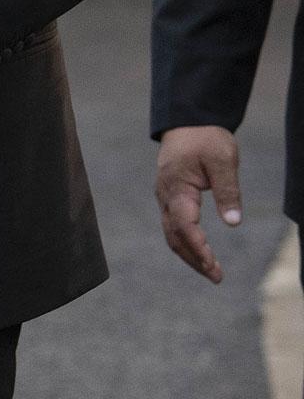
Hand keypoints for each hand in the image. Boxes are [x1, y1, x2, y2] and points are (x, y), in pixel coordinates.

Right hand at [156, 125, 242, 282]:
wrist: (187, 121)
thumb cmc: (206, 138)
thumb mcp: (223, 160)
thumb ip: (228, 191)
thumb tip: (234, 222)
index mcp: (177, 186)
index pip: (184, 224)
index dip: (198, 248)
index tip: (213, 266)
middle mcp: (165, 195)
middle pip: (174, 235)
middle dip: (194, 259)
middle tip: (217, 277)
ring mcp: (165, 196)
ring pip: (171, 233)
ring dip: (189, 254)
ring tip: (212, 271)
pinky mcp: (169, 197)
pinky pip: (173, 225)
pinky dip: (185, 242)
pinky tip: (200, 250)